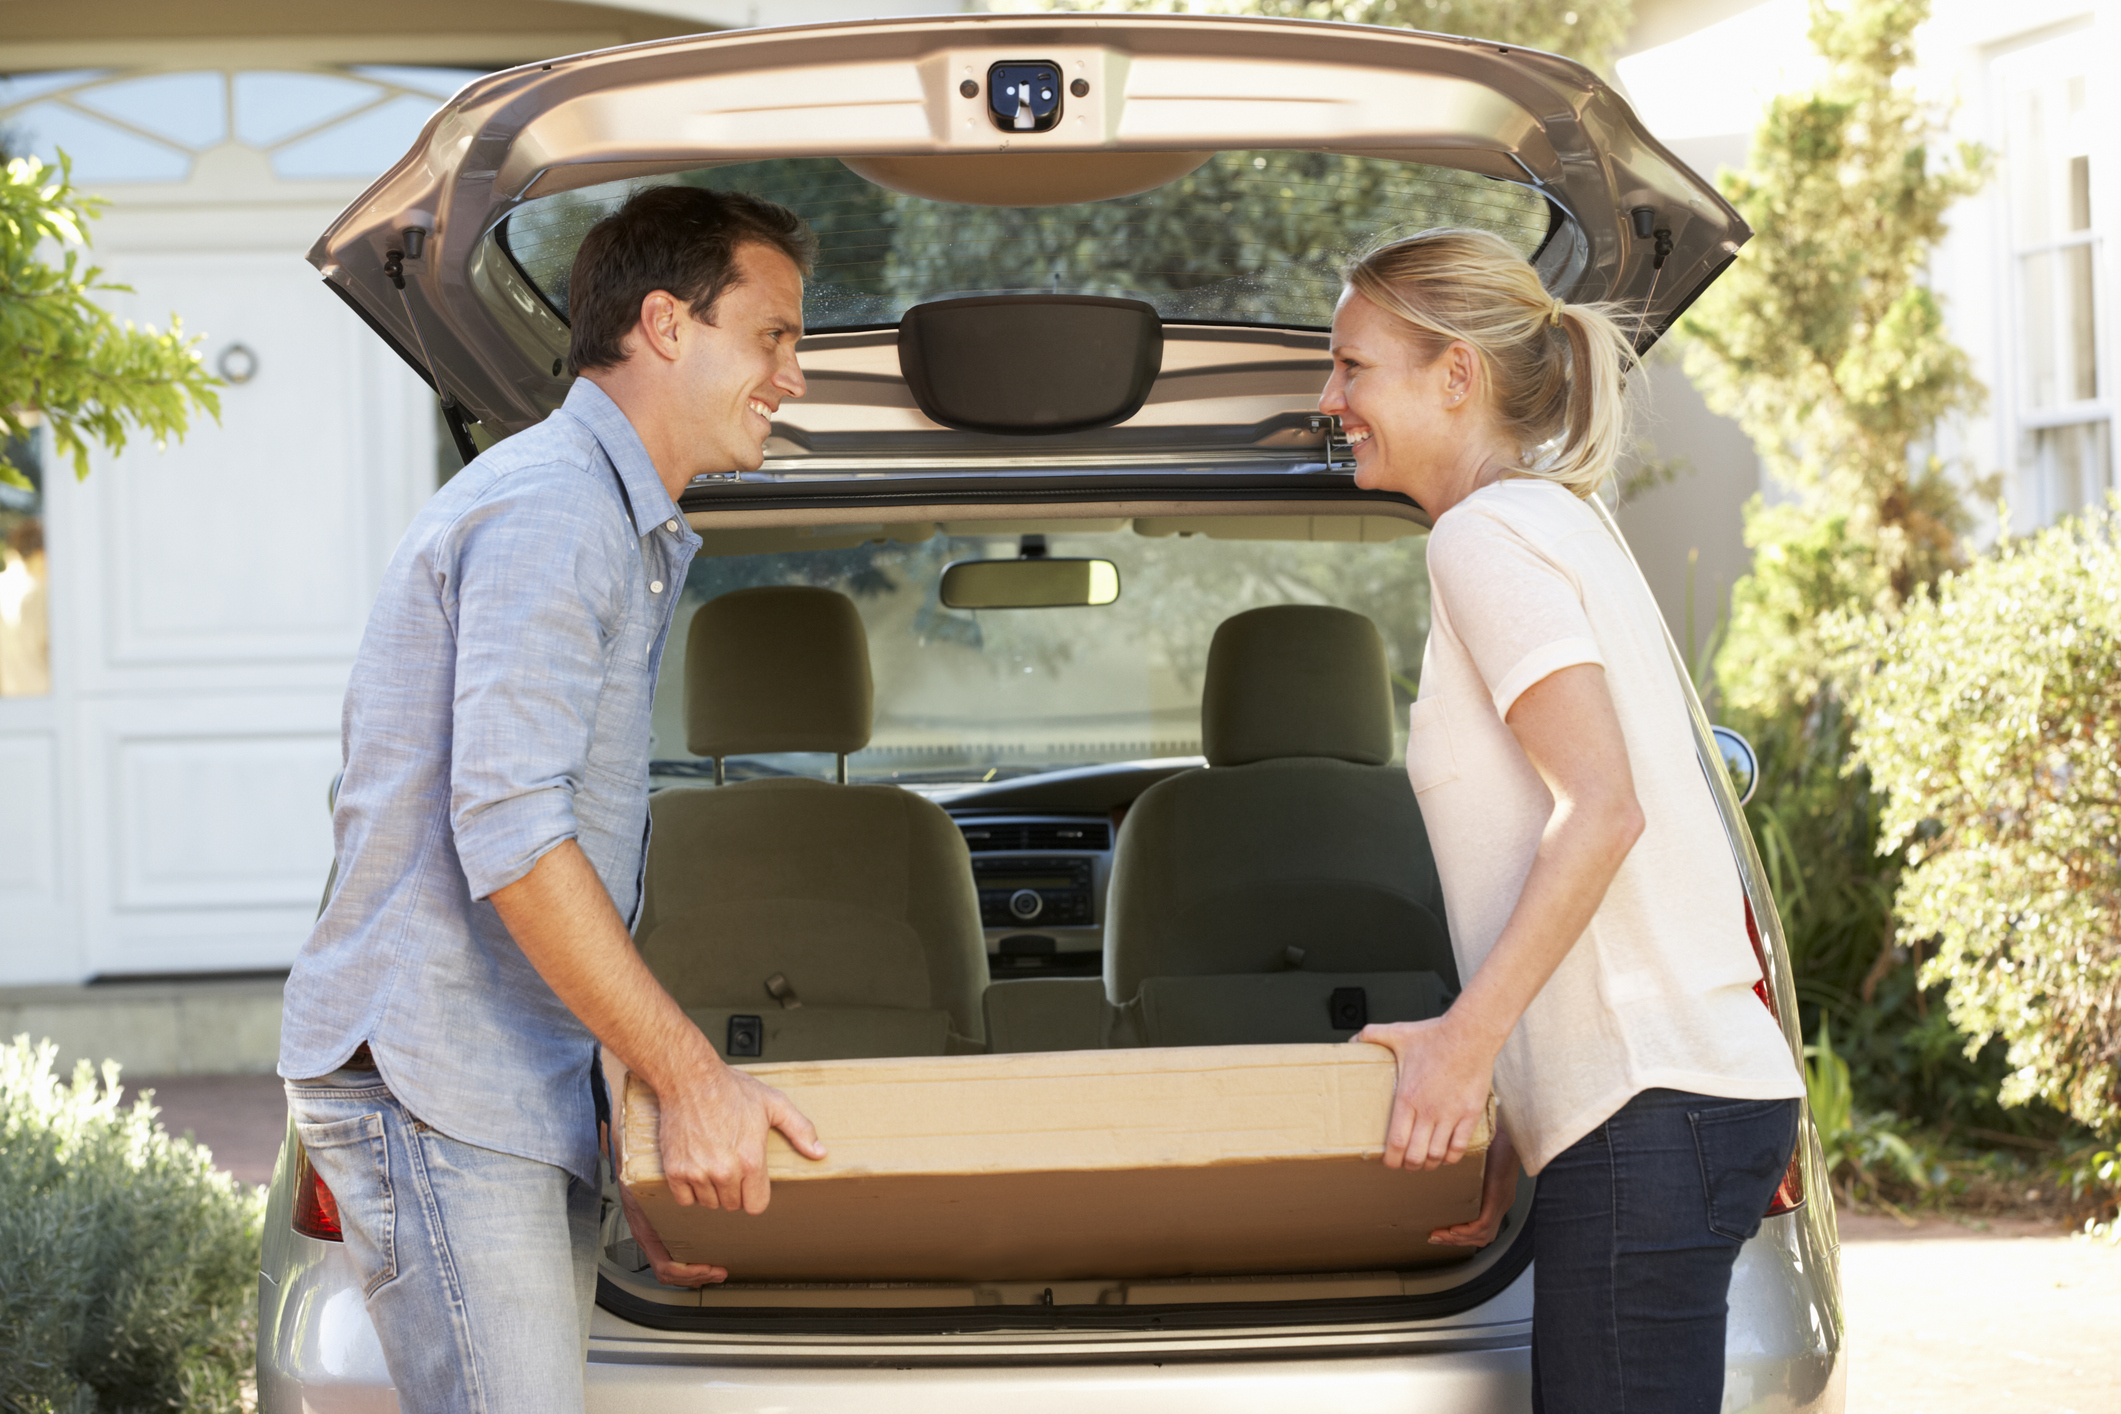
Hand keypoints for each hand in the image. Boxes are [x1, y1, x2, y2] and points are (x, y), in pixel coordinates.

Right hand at [616, 1177, 727, 1285]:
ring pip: (672, 1270)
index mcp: (646, 1233)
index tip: (709, 1268)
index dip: (688, 1272)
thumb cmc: (636, 1170)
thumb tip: (692, 1189)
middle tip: (719, 1272)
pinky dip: (690, 1262)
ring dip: (695, 1274)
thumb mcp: (650, 1183)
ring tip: (716, 1271)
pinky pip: (674, 1256)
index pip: (665, 1267)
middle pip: (670, 1275)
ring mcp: (653, 1237)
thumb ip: (670, 1190)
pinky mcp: (660, 1232)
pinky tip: (705, 1255)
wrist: (626, 1162)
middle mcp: (648, 1239)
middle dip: (697, 1277)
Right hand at [657, 1062, 825, 1214]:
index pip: (756, 1205)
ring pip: (709, 1203)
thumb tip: (819, 1152)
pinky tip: (695, 1170)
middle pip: (732, 1205)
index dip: (756, 1195)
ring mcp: (697, 1172)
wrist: (690, 1079)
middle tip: (731, 1166)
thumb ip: (800, 1130)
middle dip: (734, 1191)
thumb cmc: (731, 1089)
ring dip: (712, 1190)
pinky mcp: (675, 1170)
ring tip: (713, 1165)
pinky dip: (689, 1190)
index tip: (751, 1183)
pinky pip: (684, 1199)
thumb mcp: (774, 1104)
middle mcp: (724, 1171)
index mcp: (751, 1160)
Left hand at [1354, 1013, 1496, 1170]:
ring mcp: (1450, 1114)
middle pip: (1416, 1155)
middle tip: (1406, 1164)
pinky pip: (1460, 1147)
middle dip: (1408, 1165)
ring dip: (1429, 1163)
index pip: (1396, 1142)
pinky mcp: (1469, 1114)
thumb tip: (1352, 1040)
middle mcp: (1428, 1111)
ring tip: (1424, 1161)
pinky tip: (1446, 1154)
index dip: (1391, 1159)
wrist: (1470, 1034)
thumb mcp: (1397, 1034)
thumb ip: (1371, 1037)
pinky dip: (1451, 1157)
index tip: (1388, 1161)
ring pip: (1437, 1154)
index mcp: (1407, 1097)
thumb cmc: (1435, 1036)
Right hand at [1429, 1125, 1518, 1247]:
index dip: (1463, 1236)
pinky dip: (1466, 1231)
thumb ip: (1468, 1163)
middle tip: (1435, 1237)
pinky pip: (1483, 1224)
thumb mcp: (1481, 1156)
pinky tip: (1451, 1230)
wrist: (1512, 1129)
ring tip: (1438, 1235)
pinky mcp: (1499, 1196)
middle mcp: (1503, 1203)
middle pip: (1482, 1236)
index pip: (1483, 1228)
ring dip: (1458, 1239)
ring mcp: (1502, 1201)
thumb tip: (1445, 1159)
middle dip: (1456, 1241)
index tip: (1441, 1233)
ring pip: (1482, 1234)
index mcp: (1499, 1196)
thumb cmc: (1496, 1138)